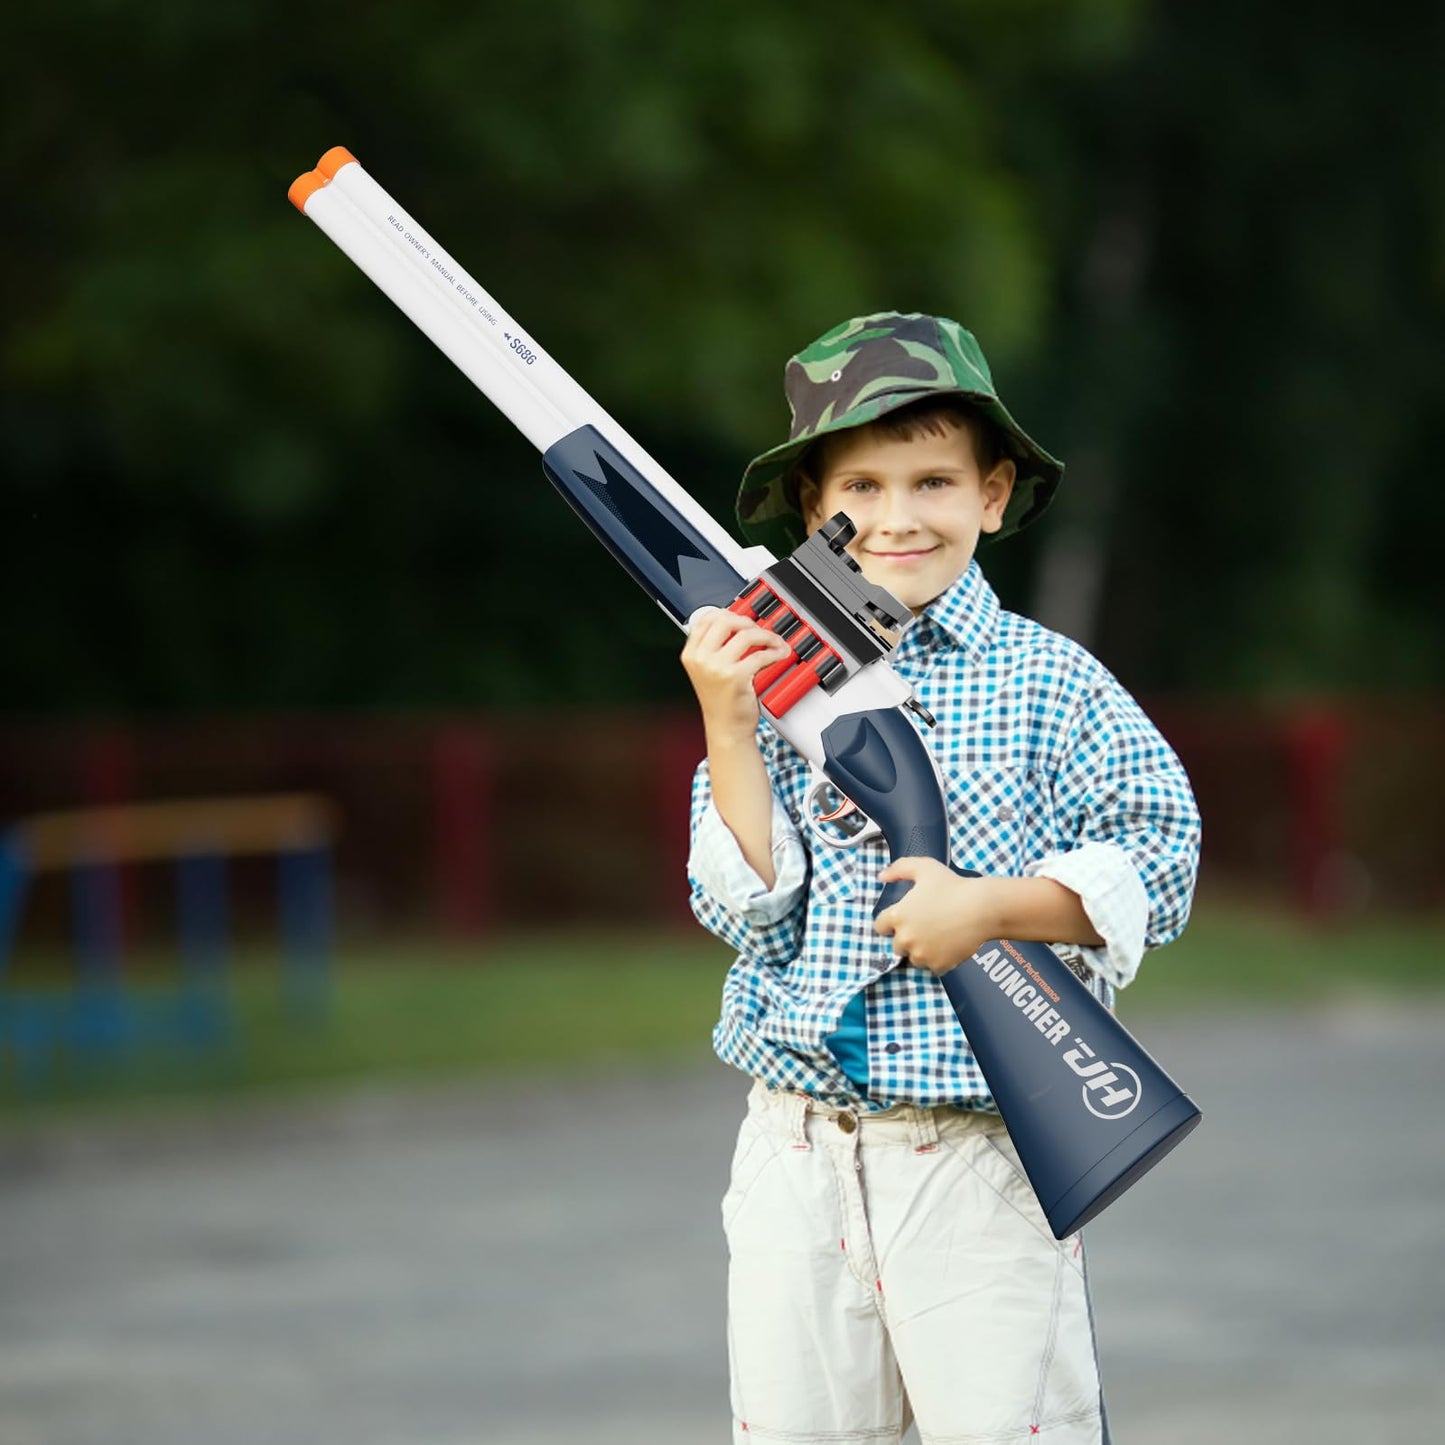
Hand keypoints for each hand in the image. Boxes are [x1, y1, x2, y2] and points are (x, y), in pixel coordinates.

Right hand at [681, 607, 792, 742]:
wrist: (727, 730)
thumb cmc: (722, 703)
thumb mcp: (709, 671)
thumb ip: (717, 647)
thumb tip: (740, 624)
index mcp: (691, 654)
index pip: (707, 619)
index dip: (729, 614)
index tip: (743, 620)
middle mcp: (701, 659)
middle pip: (726, 620)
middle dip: (748, 622)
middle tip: (760, 631)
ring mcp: (716, 668)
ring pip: (747, 634)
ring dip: (767, 636)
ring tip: (776, 643)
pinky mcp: (735, 677)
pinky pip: (761, 654)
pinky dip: (775, 652)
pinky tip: (780, 654)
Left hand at [873, 858, 1003, 975]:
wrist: (982, 908)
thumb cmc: (953, 885)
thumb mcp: (924, 867)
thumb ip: (899, 868)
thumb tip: (882, 877)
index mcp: (898, 916)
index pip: (880, 927)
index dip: (890, 923)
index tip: (903, 920)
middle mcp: (906, 938)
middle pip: (897, 946)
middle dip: (907, 938)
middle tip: (925, 928)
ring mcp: (922, 954)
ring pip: (914, 958)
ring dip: (921, 951)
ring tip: (937, 937)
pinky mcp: (938, 965)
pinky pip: (932, 968)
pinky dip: (938, 960)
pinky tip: (947, 946)